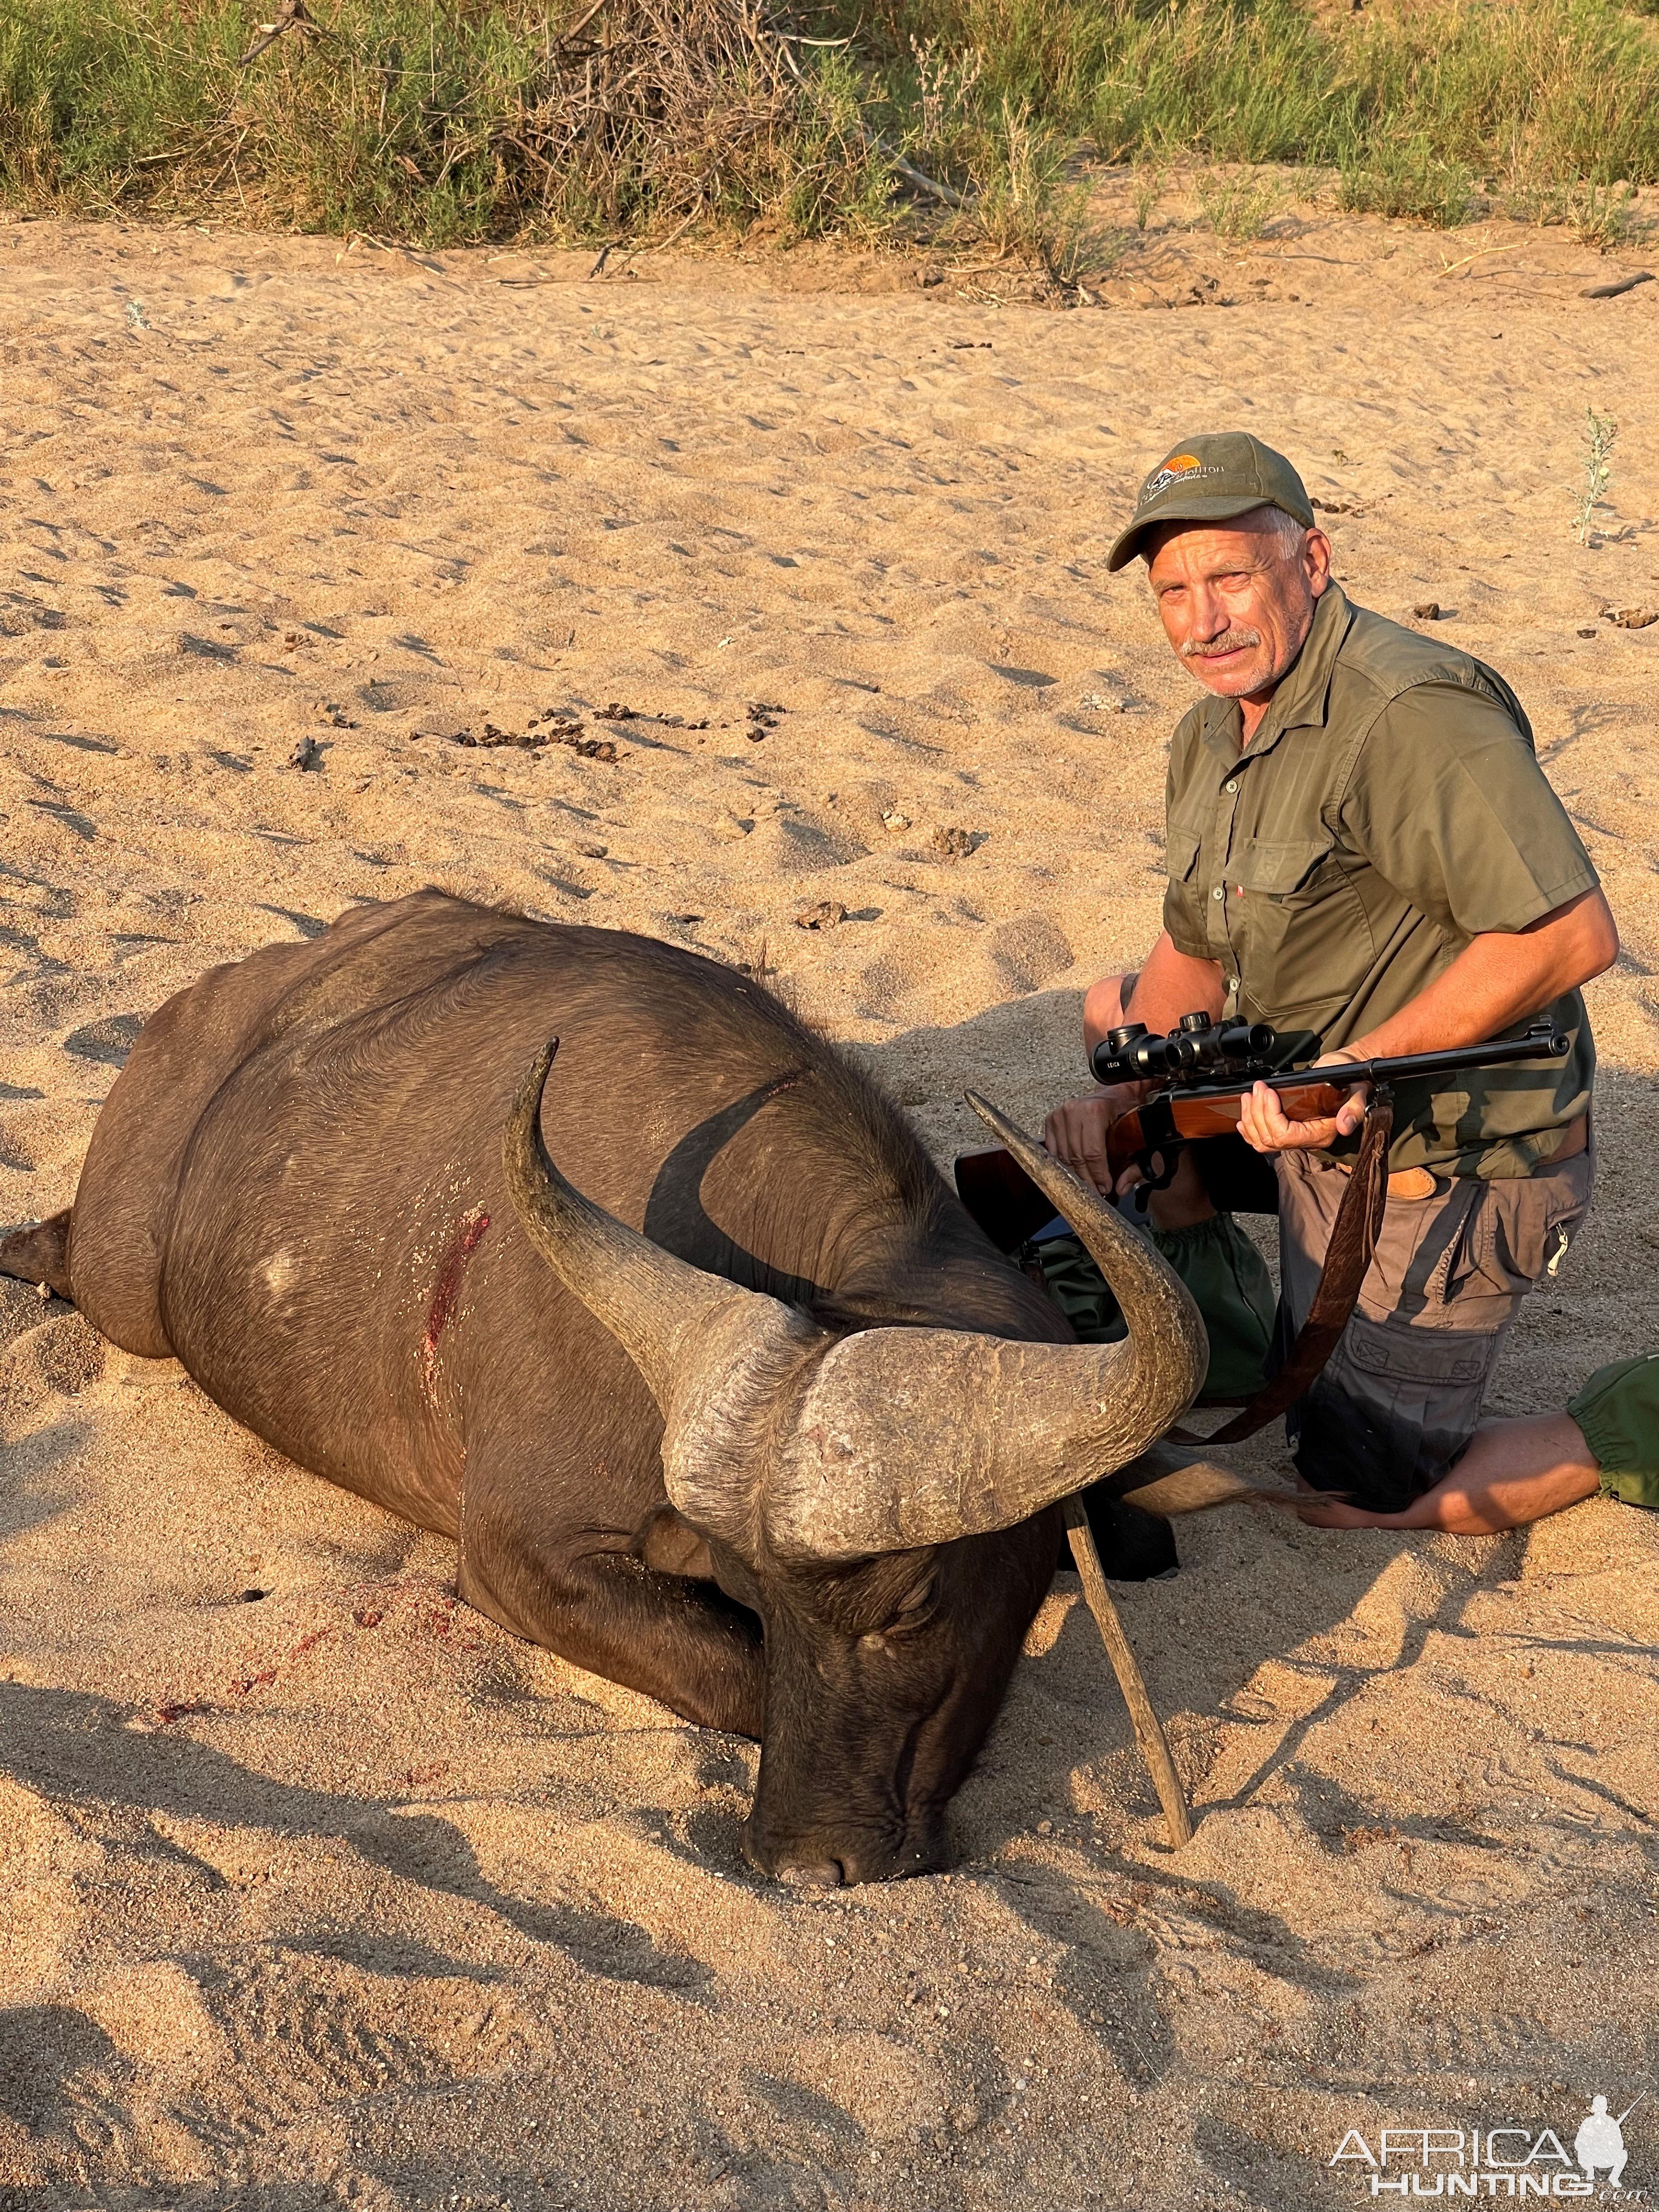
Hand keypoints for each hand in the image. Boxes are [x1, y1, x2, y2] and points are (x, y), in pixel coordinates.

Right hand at [1043, 1085, 1142, 1196]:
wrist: (1115, 1093)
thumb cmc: (1125, 1110)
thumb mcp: (1137, 1134)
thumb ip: (1133, 1164)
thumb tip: (1122, 1188)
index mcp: (1095, 1110)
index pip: (1092, 1153)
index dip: (1098, 1175)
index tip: (1105, 1187)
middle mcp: (1074, 1110)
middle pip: (1076, 1157)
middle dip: (1087, 1178)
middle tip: (1096, 1191)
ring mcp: (1060, 1114)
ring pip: (1063, 1156)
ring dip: (1075, 1174)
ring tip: (1087, 1184)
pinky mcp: (1051, 1119)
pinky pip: (1053, 1151)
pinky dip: (1063, 1164)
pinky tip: (1074, 1172)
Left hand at [1236, 1048, 1368, 1155]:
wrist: (1346, 1075)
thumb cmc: (1350, 1082)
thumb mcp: (1357, 1092)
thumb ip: (1353, 1110)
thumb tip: (1345, 1126)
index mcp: (1321, 1134)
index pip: (1286, 1135)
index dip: (1271, 1115)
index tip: (1267, 1092)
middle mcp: (1306, 1140)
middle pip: (1271, 1139)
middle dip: (1257, 1113)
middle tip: (1256, 1089)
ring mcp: (1295, 1136)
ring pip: (1263, 1141)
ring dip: (1251, 1119)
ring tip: (1248, 1097)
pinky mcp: (1286, 1128)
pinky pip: (1262, 1139)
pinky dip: (1249, 1130)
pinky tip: (1243, 1120)